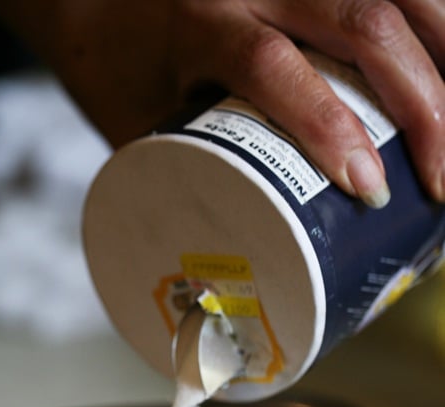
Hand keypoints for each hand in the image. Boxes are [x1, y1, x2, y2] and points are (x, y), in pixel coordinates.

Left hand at [0, 0, 444, 205]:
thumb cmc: (115, 67)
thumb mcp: (139, 125)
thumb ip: (186, 175)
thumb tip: (231, 260)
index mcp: (202, 18)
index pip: (272, 65)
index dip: (328, 128)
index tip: (372, 190)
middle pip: (363, 22)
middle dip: (424, 104)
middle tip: (443, 185)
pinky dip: (437, 27)